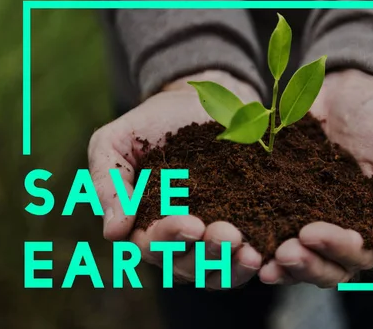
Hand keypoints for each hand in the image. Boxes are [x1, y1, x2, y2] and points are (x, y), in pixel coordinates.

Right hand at [88, 70, 263, 288]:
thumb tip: (114, 233)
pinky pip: (241, 259)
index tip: (191, 222)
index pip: (152, 244)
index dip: (170, 237)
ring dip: (231, 265)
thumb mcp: (114, 143)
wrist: (196, 102)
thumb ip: (109, 184)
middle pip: (186, 265)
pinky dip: (250, 262)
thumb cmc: (149, 124)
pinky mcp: (239, 228)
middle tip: (228, 235)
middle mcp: (176, 240)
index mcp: (143, 224)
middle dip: (207, 254)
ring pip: (215, 271)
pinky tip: (263, 253)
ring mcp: (208, 238)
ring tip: (249, 252)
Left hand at [259, 69, 372, 287]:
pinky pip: (268, 226)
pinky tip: (242, 238)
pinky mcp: (281, 203)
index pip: (358, 255)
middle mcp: (340, 233)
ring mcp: (308, 220)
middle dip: (304, 264)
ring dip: (279, 263)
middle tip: (283, 252)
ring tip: (258, 259)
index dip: (336, 250)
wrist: (350, 90)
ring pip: (296, 256)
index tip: (311, 232)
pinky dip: (257, 236)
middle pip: (325, 267)